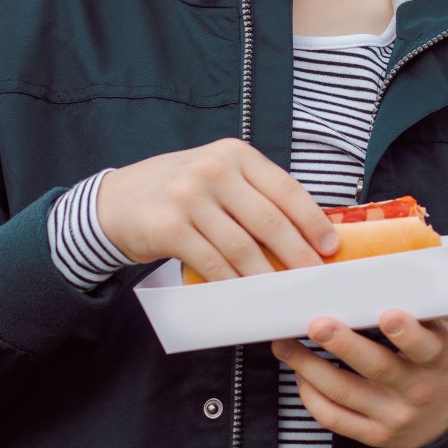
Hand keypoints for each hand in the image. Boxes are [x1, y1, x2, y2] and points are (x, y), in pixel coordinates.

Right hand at [95, 138, 337, 280]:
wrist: (116, 201)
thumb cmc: (178, 191)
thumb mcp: (217, 175)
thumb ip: (254, 194)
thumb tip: (306, 231)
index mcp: (234, 154)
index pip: (286, 189)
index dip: (313, 221)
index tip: (330, 246)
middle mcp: (213, 170)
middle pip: (269, 220)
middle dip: (298, 254)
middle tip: (314, 277)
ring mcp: (189, 197)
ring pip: (242, 247)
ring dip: (267, 275)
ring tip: (284, 291)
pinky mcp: (169, 227)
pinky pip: (213, 263)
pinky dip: (233, 283)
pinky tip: (247, 294)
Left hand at [270, 310, 447, 447]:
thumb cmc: (446, 358)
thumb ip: (425, 299)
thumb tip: (392, 253)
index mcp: (440, 359)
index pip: (425, 347)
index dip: (407, 333)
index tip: (388, 314)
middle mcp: (417, 390)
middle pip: (377, 367)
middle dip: (344, 345)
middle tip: (318, 324)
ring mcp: (393, 416)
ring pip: (345, 393)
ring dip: (309, 366)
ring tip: (284, 343)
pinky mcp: (374, 434)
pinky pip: (335, 419)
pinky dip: (312, 396)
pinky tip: (300, 374)